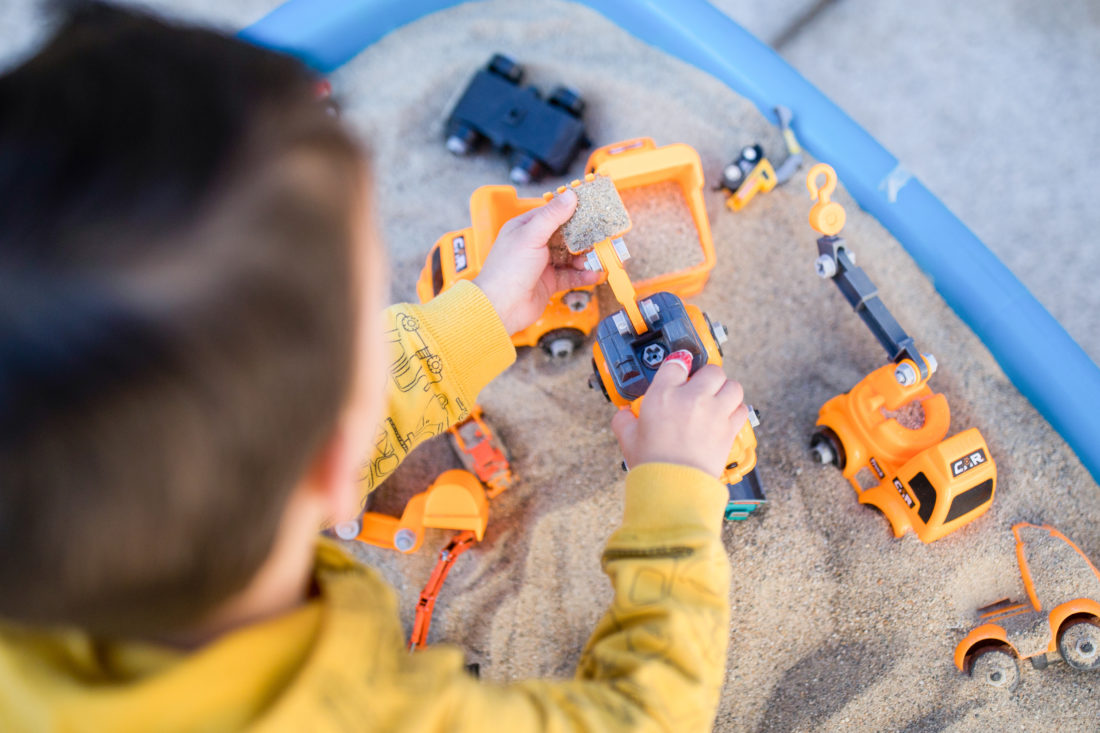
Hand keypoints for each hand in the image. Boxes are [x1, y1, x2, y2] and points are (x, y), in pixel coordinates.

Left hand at [474, 189, 600, 334]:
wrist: (501, 307)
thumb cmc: (507, 270)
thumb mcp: (531, 236)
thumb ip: (552, 216)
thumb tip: (570, 196)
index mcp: (525, 228)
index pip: (553, 214)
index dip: (572, 211)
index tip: (591, 209)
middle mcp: (533, 244)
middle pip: (565, 236)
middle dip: (583, 237)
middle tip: (600, 236)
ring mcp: (541, 264)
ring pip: (570, 257)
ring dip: (584, 258)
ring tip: (596, 258)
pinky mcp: (548, 282)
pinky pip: (570, 276)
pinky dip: (583, 275)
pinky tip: (594, 274)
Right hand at [611, 354, 748, 476]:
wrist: (674, 486)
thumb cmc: (652, 463)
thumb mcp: (628, 437)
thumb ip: (624, 420)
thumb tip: (624, 414)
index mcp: (663, 394)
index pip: (676, 363)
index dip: (678, 366)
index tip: (678, 370)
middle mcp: (692, 398)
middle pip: (711, 370)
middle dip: (706, 377)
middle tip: (699, 387)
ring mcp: (714, 412)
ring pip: (732, 386)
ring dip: (725, 390)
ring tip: (716, 398)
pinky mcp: (729, 429)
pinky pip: (741, 408)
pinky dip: (736, 409)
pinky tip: (725, 415)